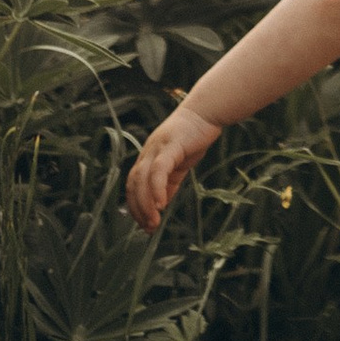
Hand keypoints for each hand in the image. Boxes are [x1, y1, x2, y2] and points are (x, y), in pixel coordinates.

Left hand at [126, 98, 223, 233]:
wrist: (206, 112)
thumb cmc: (193, 136)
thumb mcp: (179, 163)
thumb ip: (169, 181)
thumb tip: (161, 203)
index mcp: (148, 158)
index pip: (133, 185)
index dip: (136, 206)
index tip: (145, 225)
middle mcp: (147, 153)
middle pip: (133, 184)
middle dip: (138, 209)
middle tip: (148, 228)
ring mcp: (157, 148)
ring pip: (142, 179)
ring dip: (146, 203)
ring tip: (154, 221)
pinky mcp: (170, 146)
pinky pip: (159, 170)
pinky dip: (156, 188)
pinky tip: (162, 204)